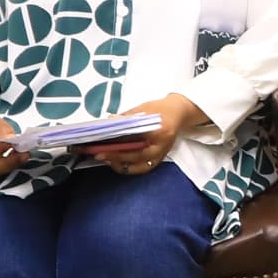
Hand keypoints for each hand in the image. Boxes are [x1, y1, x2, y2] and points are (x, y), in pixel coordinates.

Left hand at [83, 94, 200, 174]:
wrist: (179, 113)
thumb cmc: (161, 109)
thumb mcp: (143, 109)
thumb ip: (126, 118)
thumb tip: (108, 123)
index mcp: (158, 132)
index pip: (134, 141)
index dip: (116, 145)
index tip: (100, 146)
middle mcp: (161, 146)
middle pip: (135, 157)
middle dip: (115, 157)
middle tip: (98, 154)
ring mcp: (161, 154)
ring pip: (138, 167)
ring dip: (121, 165)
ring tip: (106, 159)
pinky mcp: (159, 158)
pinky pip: (143, 168)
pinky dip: (129, 167)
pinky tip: (117, 163)